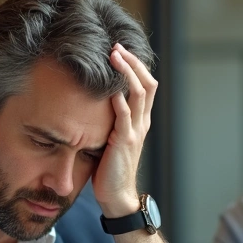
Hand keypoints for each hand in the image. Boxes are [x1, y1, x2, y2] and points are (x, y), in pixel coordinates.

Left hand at [93, 43, 155, 217]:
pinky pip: (124, 115)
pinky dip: (118, 98)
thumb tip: (93, 100)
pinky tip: (109, 86)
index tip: (120, 50)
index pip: (147, 85)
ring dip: (126, 72)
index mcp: (140, 121)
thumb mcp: (111, 138)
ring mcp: (135, 132)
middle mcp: (142, 123)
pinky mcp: (124, 142)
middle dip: (133, 62)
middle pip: (148, 83)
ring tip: (113, 56)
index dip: (136, 65)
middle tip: (117, 46)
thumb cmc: (110, 168)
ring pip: (139, 94)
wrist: (116, 195)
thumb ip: (110, 120)